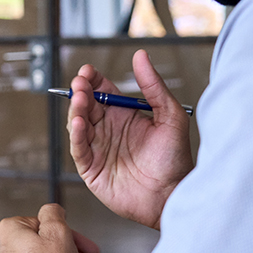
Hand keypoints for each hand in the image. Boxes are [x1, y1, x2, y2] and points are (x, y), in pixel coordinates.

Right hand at [69, 50, 192, 229]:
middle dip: (81, 92)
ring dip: (76, 110)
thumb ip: (153, 86)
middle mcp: (109, 130)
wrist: (173, 196)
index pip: (102, 91)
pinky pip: (79, 148)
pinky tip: (79, 123)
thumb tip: (141, 56)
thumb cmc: (175, 161)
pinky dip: (76, 135)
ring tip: (81, 101)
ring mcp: (98, 148)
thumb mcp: (171, 116)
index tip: (88, 71)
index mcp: (125, 115)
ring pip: (78, 124)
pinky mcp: (91, 168)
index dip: (92, 80)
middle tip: (80, 84)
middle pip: (86, 105)